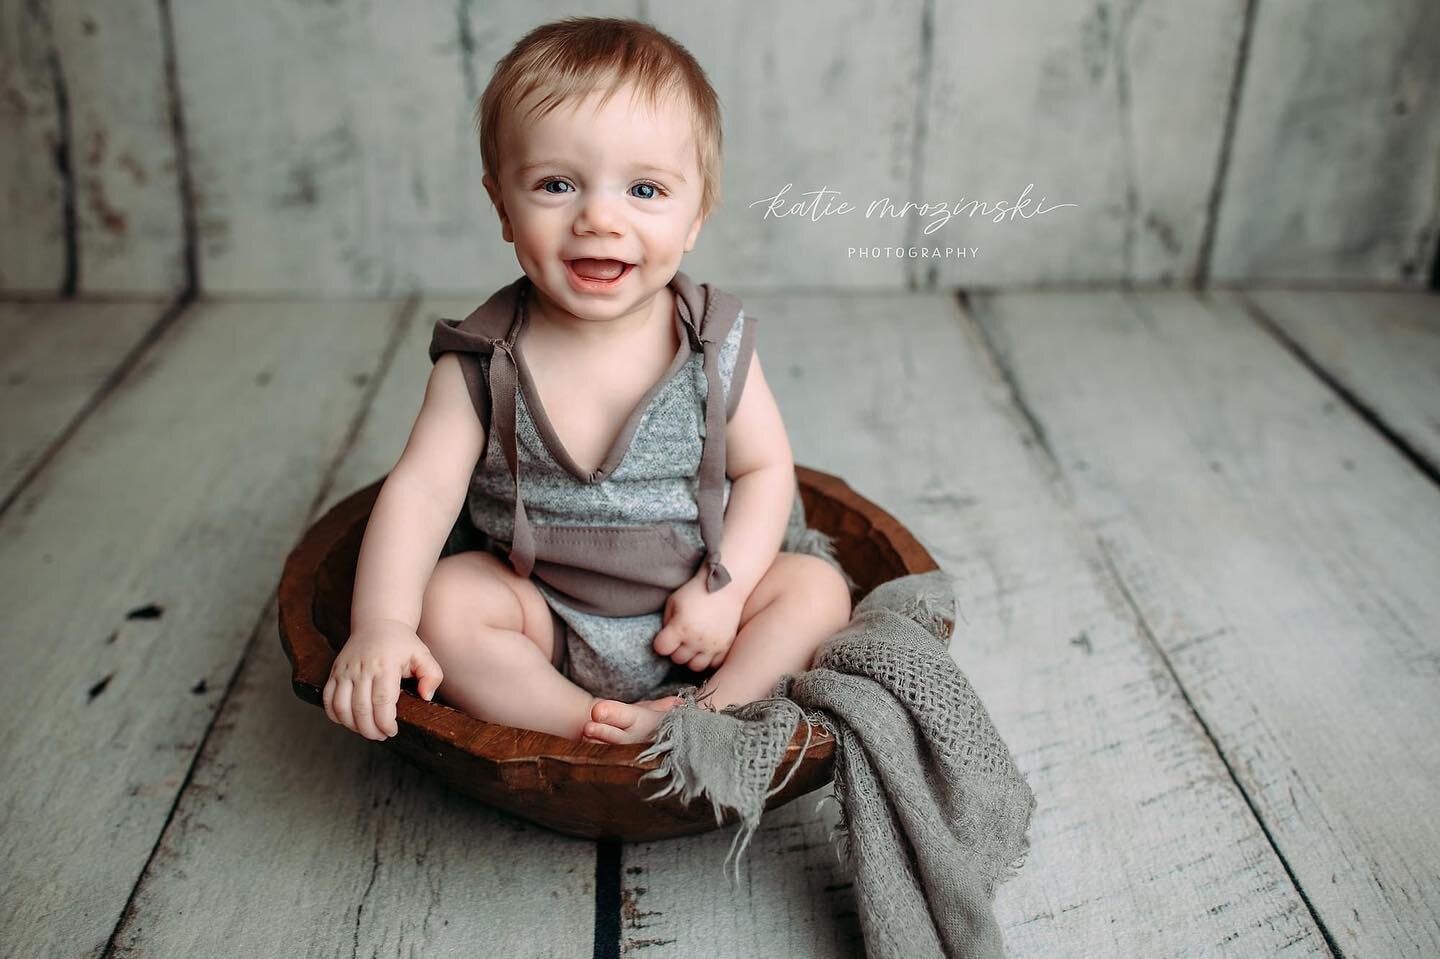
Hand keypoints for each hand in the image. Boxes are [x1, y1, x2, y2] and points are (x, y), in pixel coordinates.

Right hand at [324, 620, 443, 740]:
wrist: (378, 623)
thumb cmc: (402, 643)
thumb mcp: (423, 655)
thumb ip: (432, 676)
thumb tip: (426, 697)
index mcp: (385, 665)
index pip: (382, 701)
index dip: (385, 722)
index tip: (392, 731)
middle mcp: (362, 668)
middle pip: (361, 709)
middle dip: (371, 730)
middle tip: (382, 735)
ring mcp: (345, 670)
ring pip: (341, 707)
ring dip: (353, 726)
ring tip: (367, 730)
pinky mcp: (335, 672)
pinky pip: (328, 699)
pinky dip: (335, 715)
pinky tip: (349, 721)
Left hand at [652, 569, 746, 671]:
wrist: (726, 586)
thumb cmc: (696, 591)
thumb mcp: (673, 601)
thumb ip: (666, 622)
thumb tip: (665, 640)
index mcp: (681, 627)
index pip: (661, 648)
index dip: (661, 643)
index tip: (665, 636)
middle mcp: (697, 639)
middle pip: (678, 659)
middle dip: (676, 650)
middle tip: (681, 638)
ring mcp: (713, 645)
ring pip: (695, 666)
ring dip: (691, 657)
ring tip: (693, 644)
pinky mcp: (726, 646)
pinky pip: (713, 664)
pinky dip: (708, 659)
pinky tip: (706, 647)